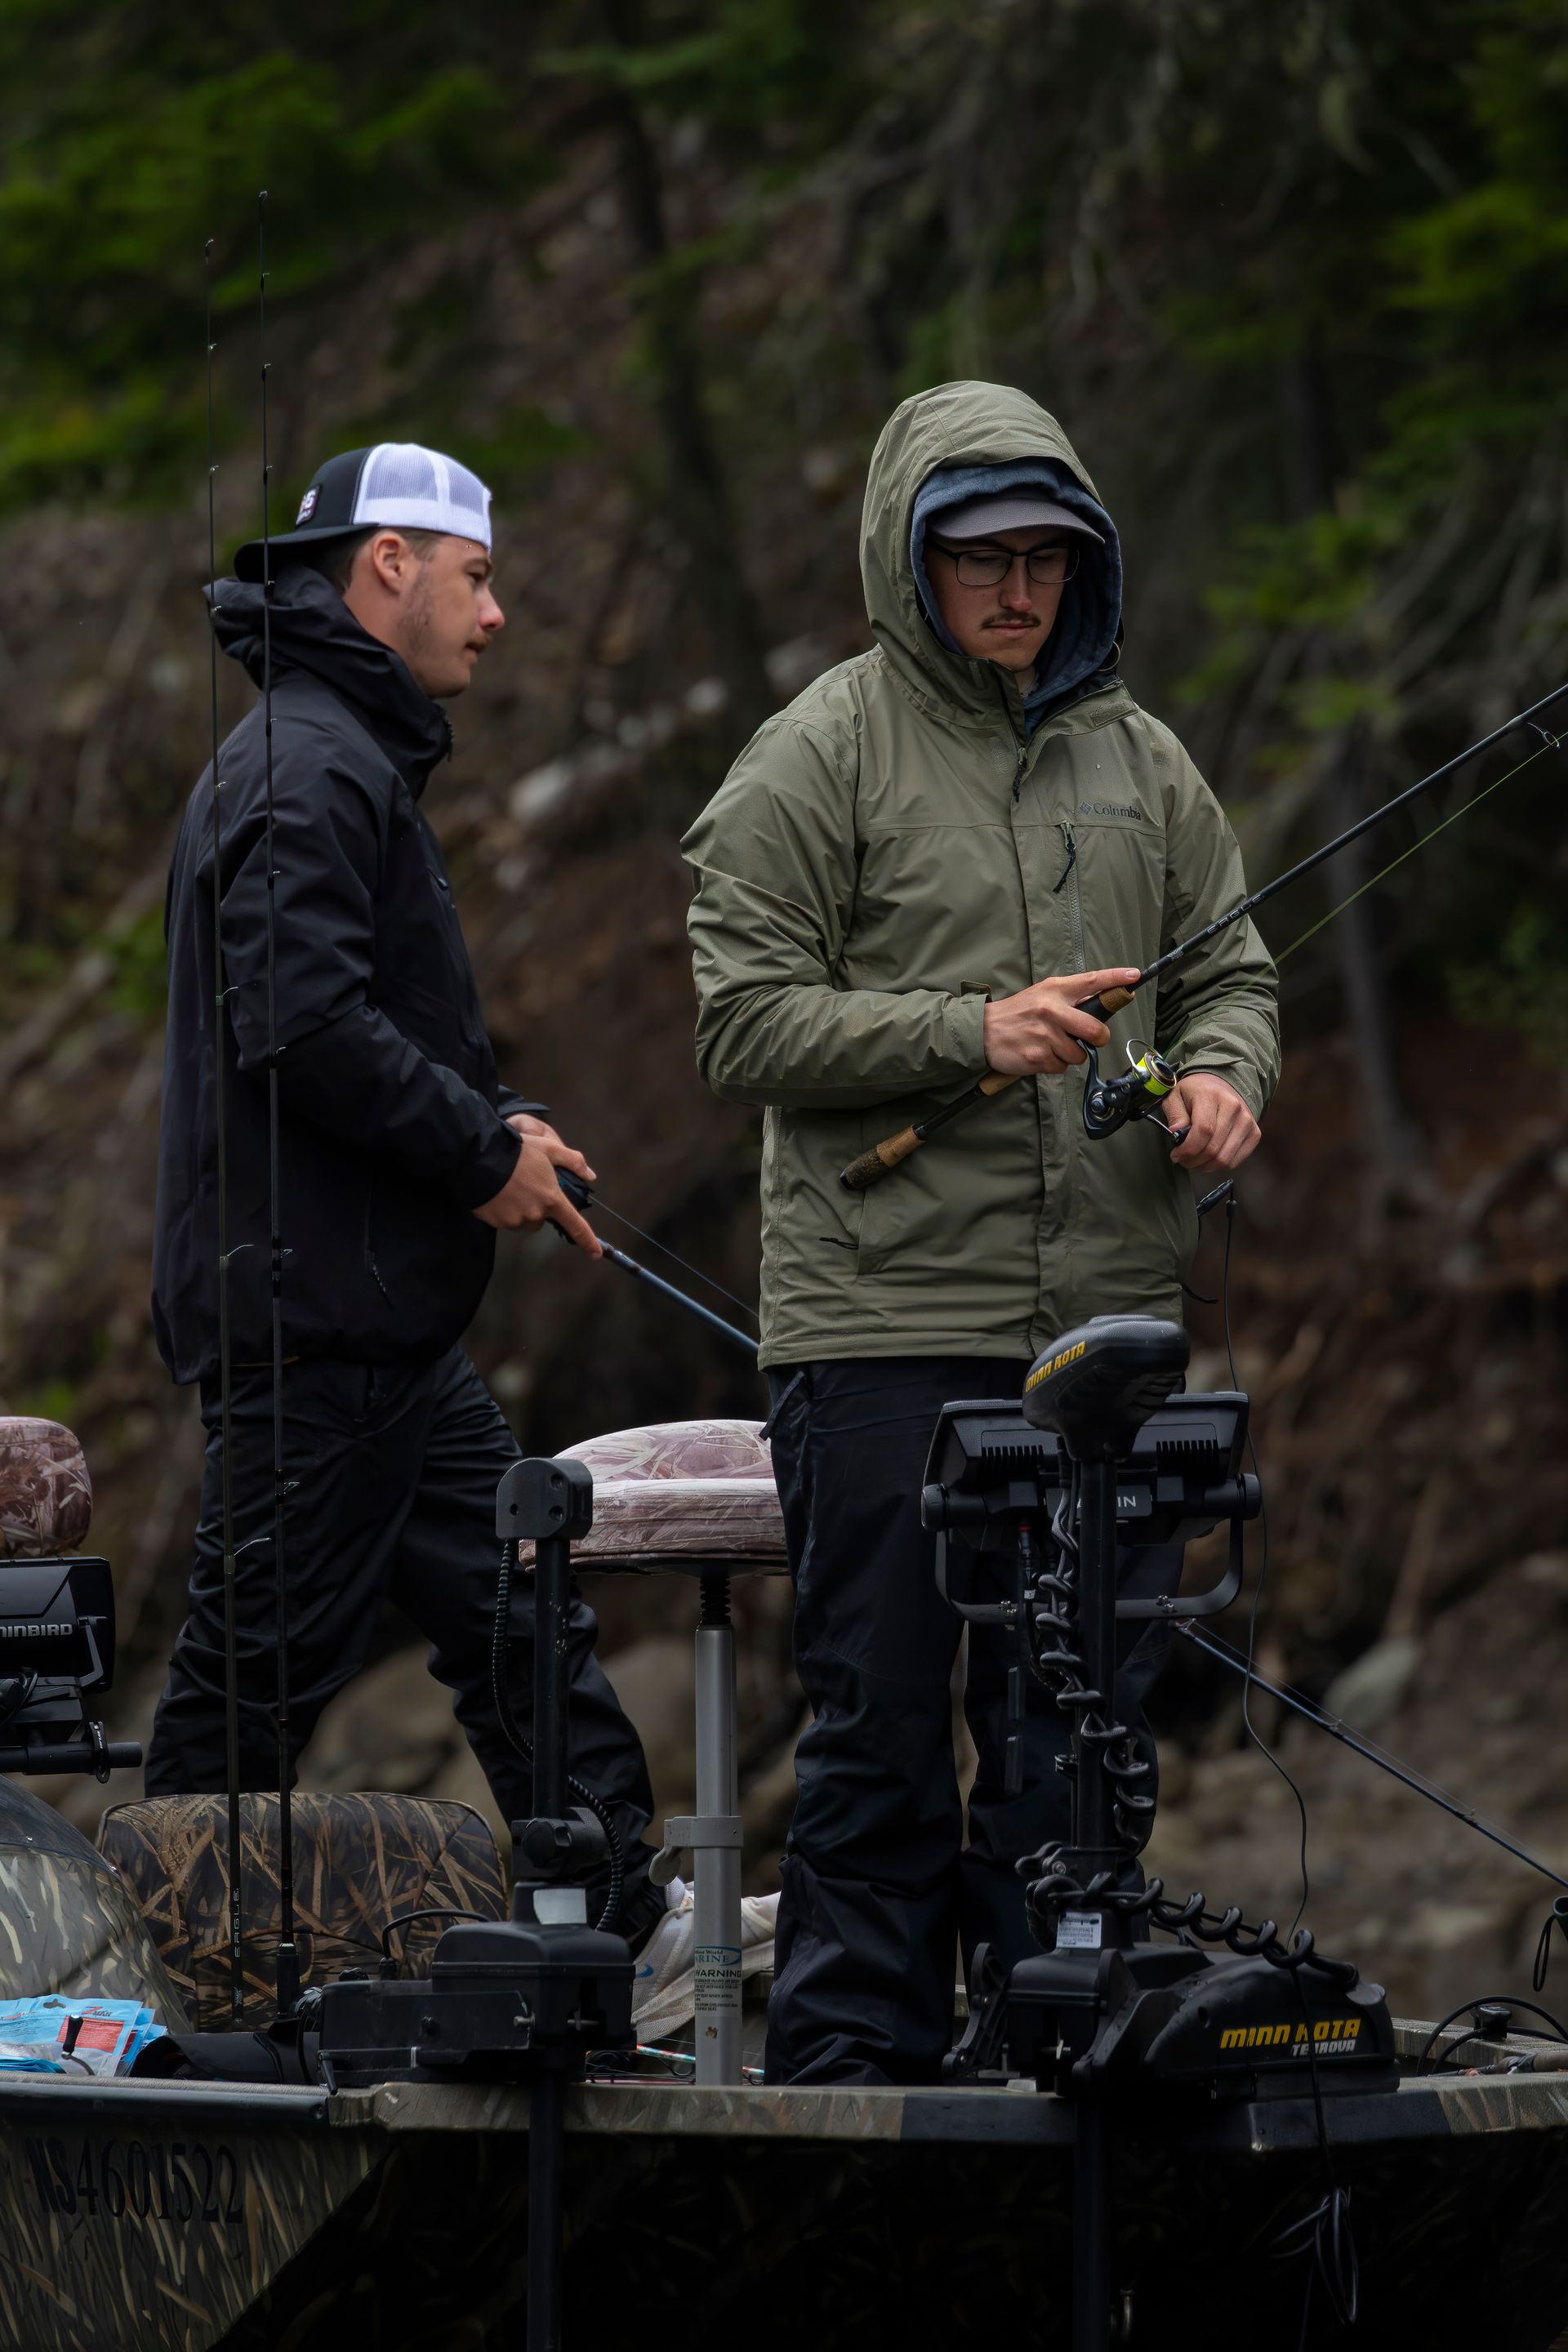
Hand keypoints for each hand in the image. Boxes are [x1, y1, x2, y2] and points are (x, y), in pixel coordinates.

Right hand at [472, 1114, 601, 1253]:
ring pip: (524, 1221)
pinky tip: (497, 1193)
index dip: (588, 1241)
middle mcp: (535, 1214)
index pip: (575, 1225)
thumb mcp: (548, 1148)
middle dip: (537, 1206)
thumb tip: (591, 1175)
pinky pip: (506, 1220)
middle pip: (542, 1219)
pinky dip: (504, 1210)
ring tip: (509, 1187)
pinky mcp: (498, 1223)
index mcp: (552, 1198)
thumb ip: (572, 1161)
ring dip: (521, 1209)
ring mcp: (516, 1220)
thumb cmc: (517, 1151)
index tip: (596, 1254)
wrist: (479, 1157)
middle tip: (526, 1184)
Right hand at [981, 969, 1140, 1075]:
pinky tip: (1039, 1054)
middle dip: (1098, 1038)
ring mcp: (1045, 1035)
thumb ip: (1068, 999)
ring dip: (1070, 1055)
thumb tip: (1098, 1005)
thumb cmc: (1017, 1014)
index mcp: (1055, 990)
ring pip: (1078, 1054)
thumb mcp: (1041, 996)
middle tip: (1092, 1039)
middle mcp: (1051, 1010)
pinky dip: (1054, 1064)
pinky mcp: (1038, 1056)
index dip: (1115, 978)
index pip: (1091, 981)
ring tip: (1050, 1045)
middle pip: (1095, 1030)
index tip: (1134, 976)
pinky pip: (1061, 1067)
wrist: (982, 1032)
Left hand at [1165, 1074, 1260, 1172]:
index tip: (1176, 1155)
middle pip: (1213, 1148)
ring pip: (1224, 1159)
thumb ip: (1175, 1115)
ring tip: (1195, 1160)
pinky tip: (1209, 1158)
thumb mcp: (1175, 1097)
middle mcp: (1233, 1107)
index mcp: (1211, 1095)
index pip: (1203, 1130)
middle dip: (1193, 1161)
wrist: (1220, 1084)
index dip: (1188, 1149)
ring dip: (1205, 1166)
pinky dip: (1219, 1165)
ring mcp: (1247, 1121)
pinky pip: (1235, 1161)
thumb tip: (1177, 1133)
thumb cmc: (1195, 1093)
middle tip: (1183, 1160)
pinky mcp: (1254, 1133)